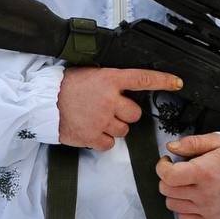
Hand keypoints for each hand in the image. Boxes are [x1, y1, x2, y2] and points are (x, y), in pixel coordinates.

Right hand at [57, 68, 182, 150]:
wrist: (42, 102)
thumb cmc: (65, 87)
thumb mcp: (90, 74)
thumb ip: (110, 81)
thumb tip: (126, 87)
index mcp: (109, 79)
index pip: (143, 79)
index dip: (163, 80)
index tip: (177, 83)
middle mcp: (108, 99)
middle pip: (135, 114)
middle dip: (124, 114)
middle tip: (107, 110)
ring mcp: (101, 119)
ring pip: (123, 131)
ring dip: (112, 128)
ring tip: (94, 119)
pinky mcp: (92, 136)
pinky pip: (109, 144)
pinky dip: (101, 140)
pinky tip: (90, 129)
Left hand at [156, 133, 219, 218]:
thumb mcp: (216, 142)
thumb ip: (191, 143)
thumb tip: (171, 147)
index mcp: (204, 173)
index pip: (168, 176)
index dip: (161, 167)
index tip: (167, 162)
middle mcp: (205, 194)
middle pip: (166, 190)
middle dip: (167, 179)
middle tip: (178, 172)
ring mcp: (207, 209)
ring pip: (172, 205)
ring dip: (174, 194)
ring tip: (186, 185)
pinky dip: (183, 209)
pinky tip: (191, 198)